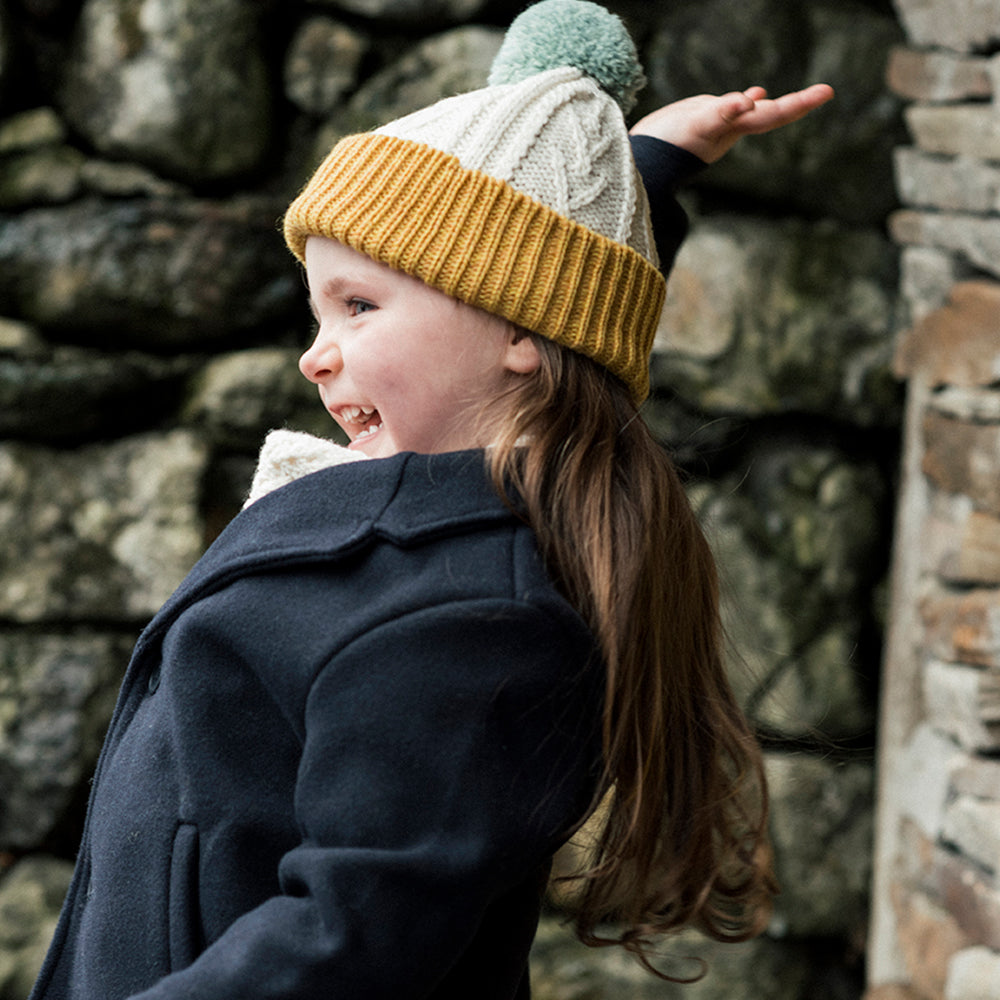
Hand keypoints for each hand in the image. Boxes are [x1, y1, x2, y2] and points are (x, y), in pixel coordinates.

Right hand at [629, 84, 833, 163]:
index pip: (775, 113)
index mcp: (736, 129)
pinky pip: (730, 109)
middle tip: (825, 91)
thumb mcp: (696, 125)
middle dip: (797, 103)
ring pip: (754, 112)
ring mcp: (719, 126)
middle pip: (772, 113)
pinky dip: (743, 101)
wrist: (643, 160)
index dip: (799, 103)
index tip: (826, 92)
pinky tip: (751, 96)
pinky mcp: (702, 121)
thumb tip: (749, 100)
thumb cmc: (668, 146)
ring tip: (800, 97)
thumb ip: (722, 114)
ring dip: (775, 105)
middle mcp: (732, 128)